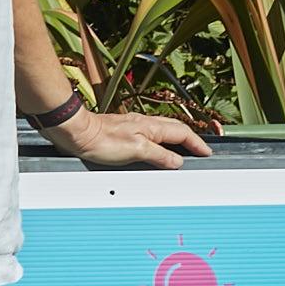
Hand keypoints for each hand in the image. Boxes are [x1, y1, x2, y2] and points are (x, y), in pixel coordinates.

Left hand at [54, 105, 209, 170]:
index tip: (206, 152)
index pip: (183, 134)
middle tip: (200, 150)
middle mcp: (145, 124)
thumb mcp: (137, 151)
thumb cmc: (102, 140)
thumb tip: (177, 161)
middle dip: (191, 139)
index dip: (197, 144)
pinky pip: (151, 135)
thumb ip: (159, 155)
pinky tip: (156, 148)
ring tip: (183, 150)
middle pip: (176, 129)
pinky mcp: (124, 132)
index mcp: (152, 127)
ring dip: (176, 139)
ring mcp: (135, 126)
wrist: (78, 133)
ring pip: (163, 131)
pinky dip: (161, 141)